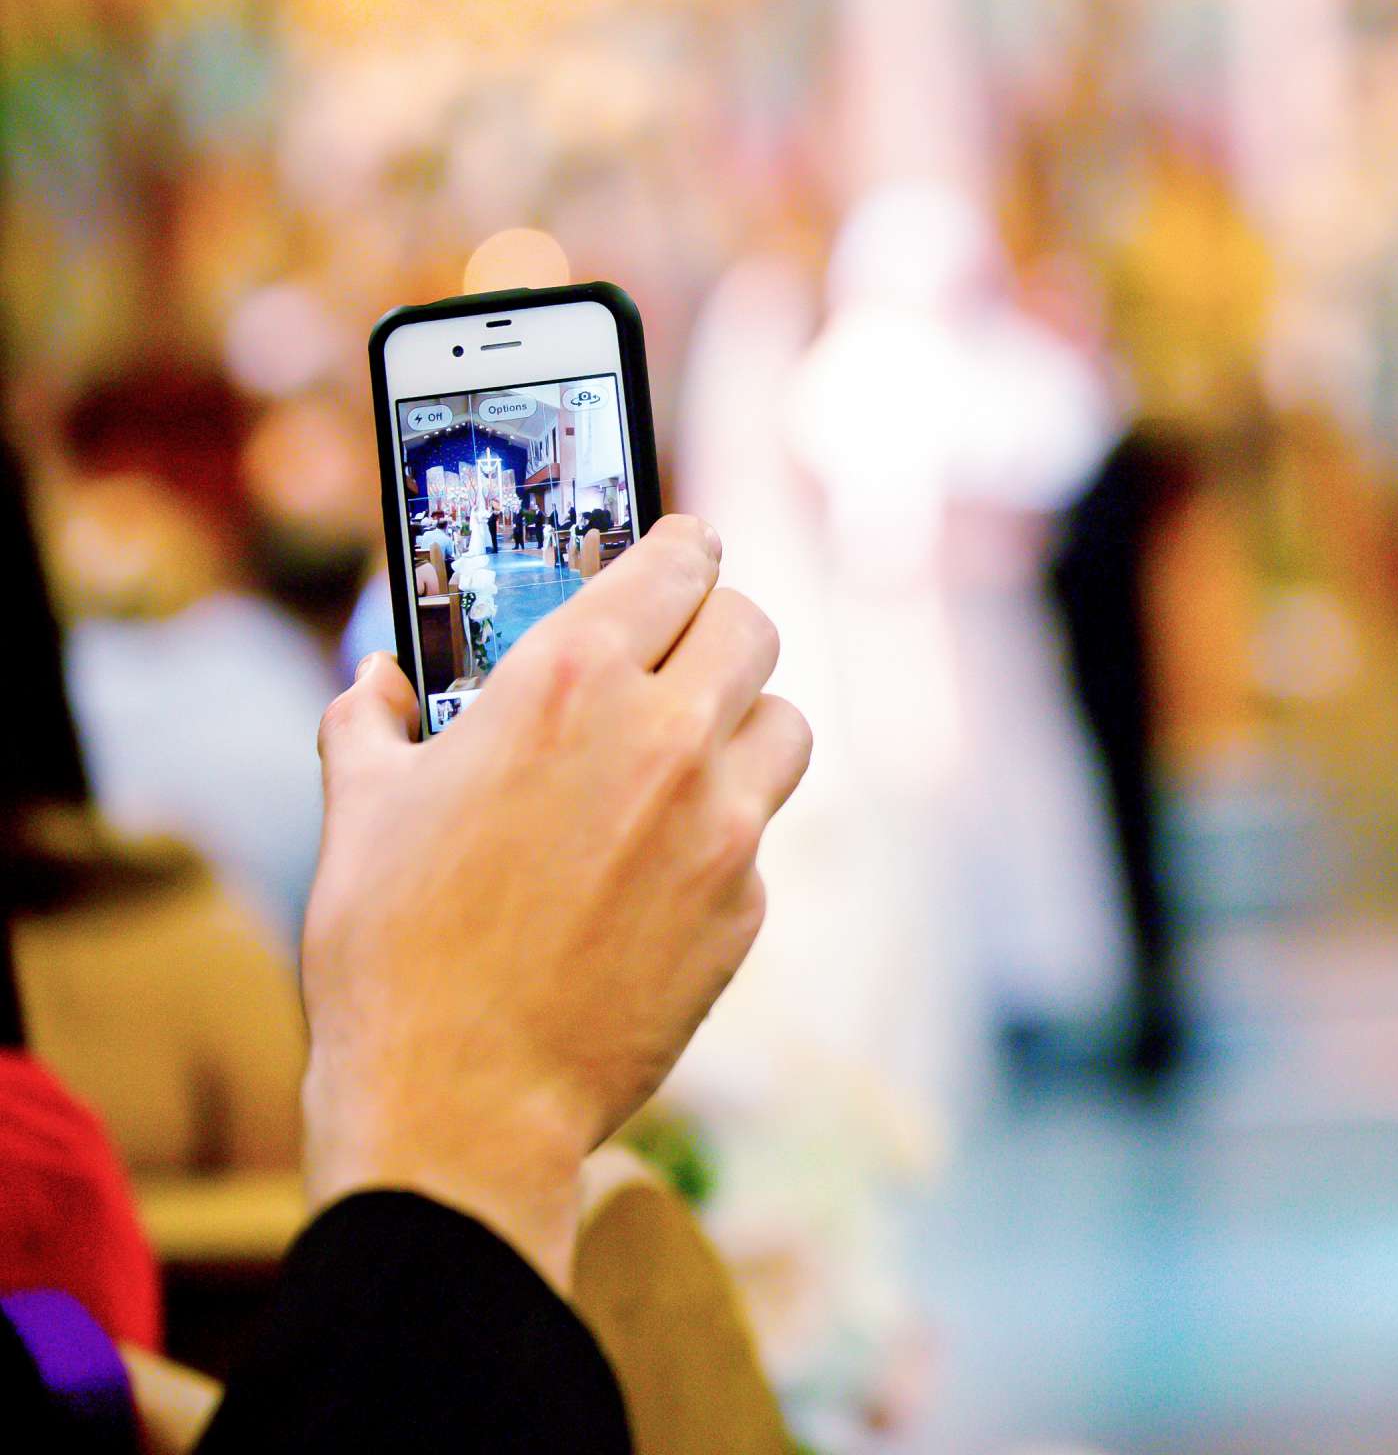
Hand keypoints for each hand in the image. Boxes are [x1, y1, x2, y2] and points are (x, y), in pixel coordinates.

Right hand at [300, 515, 811, 1287]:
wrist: (460, 1103)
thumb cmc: (392, 952)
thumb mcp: (359, 810)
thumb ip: (374, 721)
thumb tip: (377, 680)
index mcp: (566, 681)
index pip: (676, 559)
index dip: (683, 546)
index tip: (683, 547)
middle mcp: (663, 735)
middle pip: (752, 627)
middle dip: (718, 627)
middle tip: (684, 649)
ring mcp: (720, 824)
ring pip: (786, 725)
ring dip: (744, 724)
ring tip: (688, 753)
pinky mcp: (746, 905)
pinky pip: (758, 835)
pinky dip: (722, 834)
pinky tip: (659, 868)